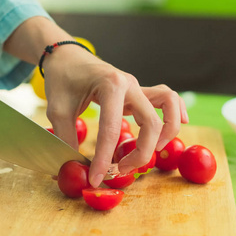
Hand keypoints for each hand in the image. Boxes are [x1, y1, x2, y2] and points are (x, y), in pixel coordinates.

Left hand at [43, 45, 187, 186]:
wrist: (66, 56)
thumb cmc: (61, 79)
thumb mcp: (56, 109)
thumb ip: (66, 138)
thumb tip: (73, 168)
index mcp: (109, 85)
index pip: (111, 129)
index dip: (104, 159)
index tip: (96, 179)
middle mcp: (129, 84)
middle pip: (151, 122)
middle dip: (140, 152)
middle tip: (120, 170)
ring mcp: (137, 86)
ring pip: (169, 106)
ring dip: (165, 133)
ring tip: (150, 152)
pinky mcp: (138, 91)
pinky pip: (167, 99)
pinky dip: (175, 113)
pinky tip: (179, 125)